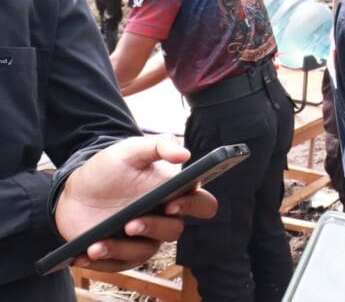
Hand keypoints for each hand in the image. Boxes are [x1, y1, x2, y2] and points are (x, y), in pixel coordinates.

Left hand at [54, 135, 217, 271]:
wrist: (76, 190)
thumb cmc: (110, 168)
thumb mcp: (132, 150)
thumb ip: (160, 145)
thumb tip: (185, 153)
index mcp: (174, 193)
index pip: (202, 204)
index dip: (192, 206)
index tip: (171, 203)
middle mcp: (164, 218)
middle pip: (174, 230)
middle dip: (153, 228)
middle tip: (130, 224)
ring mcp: (143, 238)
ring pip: (145, 252)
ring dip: (121, 250)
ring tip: (96, 246)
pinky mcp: (121, 254)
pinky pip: (118, 266)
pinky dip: (101, 264)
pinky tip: (83, 255)